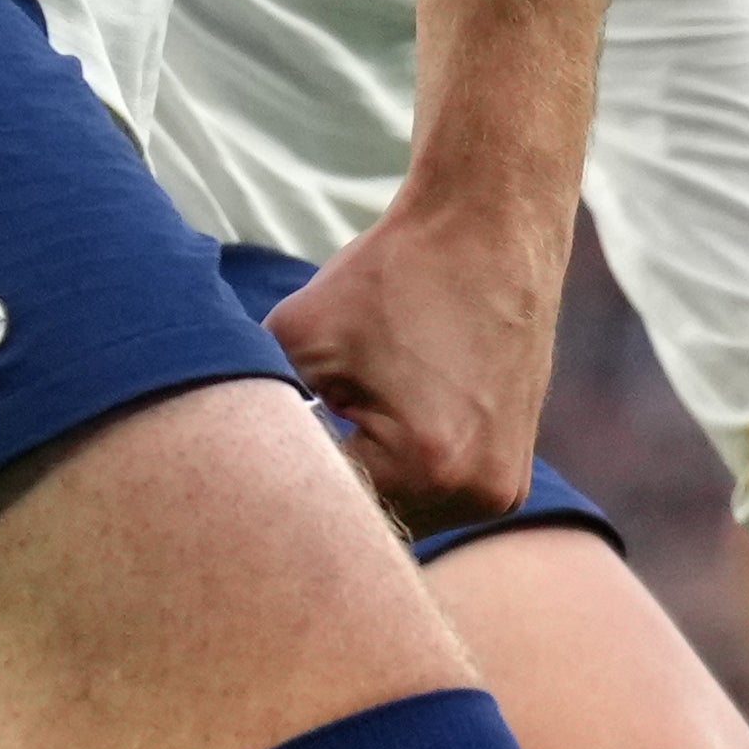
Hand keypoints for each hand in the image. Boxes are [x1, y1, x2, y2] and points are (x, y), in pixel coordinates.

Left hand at [269, 194, 560, 536]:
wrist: (489, 225)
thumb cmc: (394, 274)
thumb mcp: (297, 334)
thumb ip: (260, 409)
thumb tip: (238, 458)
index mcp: (429, 466)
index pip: (328, 508)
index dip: (289, 474)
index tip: (272, 436)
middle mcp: (479, 494)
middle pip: (370, 524)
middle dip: (332, 479)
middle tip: (308, 415)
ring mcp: (503, 489)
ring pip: (403, 514)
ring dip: (369, 476)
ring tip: (359, 403)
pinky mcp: (510, 473)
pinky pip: (436, 495)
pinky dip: (404, 466)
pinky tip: (393, 408)